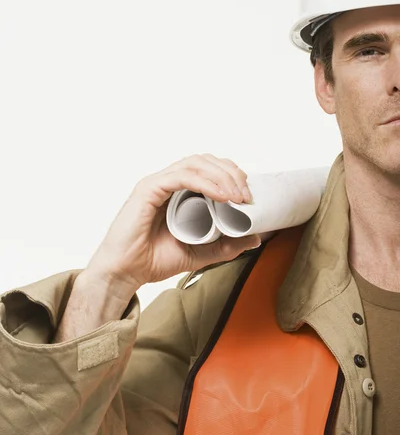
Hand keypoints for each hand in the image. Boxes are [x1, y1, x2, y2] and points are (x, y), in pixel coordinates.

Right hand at [83, 154, 260, 298]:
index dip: (232, 176)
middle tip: (247, 195)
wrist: (126, 274)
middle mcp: (167, 183)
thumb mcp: (201, 253)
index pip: (210, 169)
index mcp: (179, 192)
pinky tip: (222, 196)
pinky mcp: (147, 190)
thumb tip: (256, 238)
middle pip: (205, 161)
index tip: (250, 195)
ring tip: (238, 196)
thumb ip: (227, 245)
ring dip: (222, 177)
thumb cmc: (154, 260)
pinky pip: (180, 177)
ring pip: (195, 164)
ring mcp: (157, 184)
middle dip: (231, 173)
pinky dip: (205, 183)